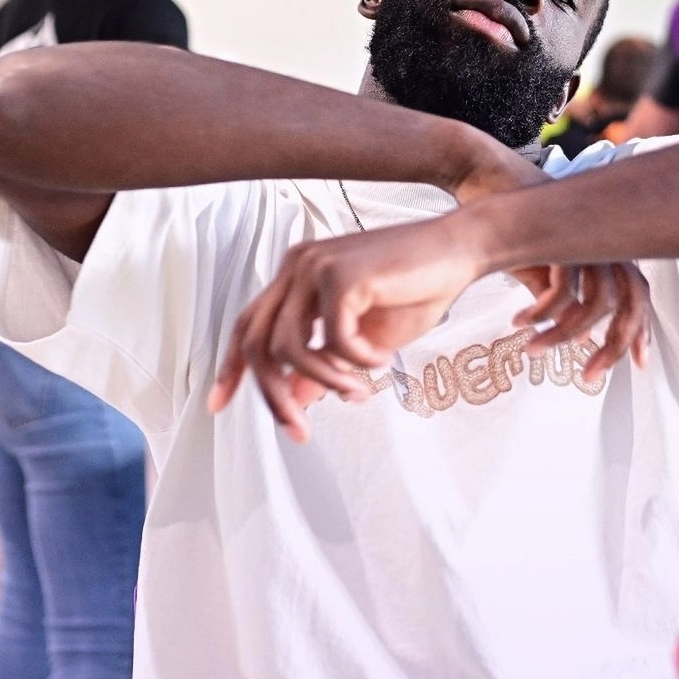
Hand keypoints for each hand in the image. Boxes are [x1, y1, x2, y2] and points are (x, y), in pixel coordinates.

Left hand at [207, 217, 482, 440]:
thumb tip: (297, 395)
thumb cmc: (417, 288)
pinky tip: (379, 359)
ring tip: (357, 391)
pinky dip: (357, 361)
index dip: (230, 367)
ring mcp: (314, 266)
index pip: (247, 325)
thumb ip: (324, 362)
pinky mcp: (340, 274)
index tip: (218, 405)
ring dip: (325, 381)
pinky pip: (333, 339)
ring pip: (289, 347)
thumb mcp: (363, 337)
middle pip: (259, 343)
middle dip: (275, 396)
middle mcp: (296, 266)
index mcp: (296, 275)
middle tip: (300, 428)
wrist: (459, 250)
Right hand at [446, 141, 650, 376]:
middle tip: (591, 375)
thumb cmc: (505, 218)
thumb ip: (559, 294)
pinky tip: (520, 322)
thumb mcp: (538, 263)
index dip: (642, 329)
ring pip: (597, 302)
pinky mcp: (559, 236)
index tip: (637, 363)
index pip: (639, 292)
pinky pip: (563, 291)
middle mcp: (602, 239)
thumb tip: (568, 331)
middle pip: (631, 300)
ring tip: (535, 351)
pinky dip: (543, 314)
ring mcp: (584, 236)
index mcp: (604, 245)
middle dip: (615, 344)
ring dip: (565, 335)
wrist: (480, 174)